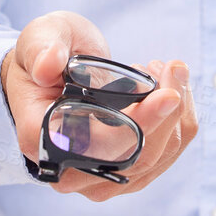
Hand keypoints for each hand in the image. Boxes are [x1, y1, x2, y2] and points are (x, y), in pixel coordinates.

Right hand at [0, 10, 197, 201]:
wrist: (48, 75)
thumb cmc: (41, 57)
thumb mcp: (36, 39)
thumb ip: (40, 49)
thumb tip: (48, 64)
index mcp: (42, 140)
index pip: (98, 146)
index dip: (139, 124)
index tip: (168, 95)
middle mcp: (70, 171)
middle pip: (136, 158)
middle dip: (168, 114)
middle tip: (175, 67)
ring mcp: (100, 176)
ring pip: (158, 157)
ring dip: (177, 111)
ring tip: (166, 69)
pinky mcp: (126, 171)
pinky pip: (166, 153)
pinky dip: (179, 119)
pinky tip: (168, 87)